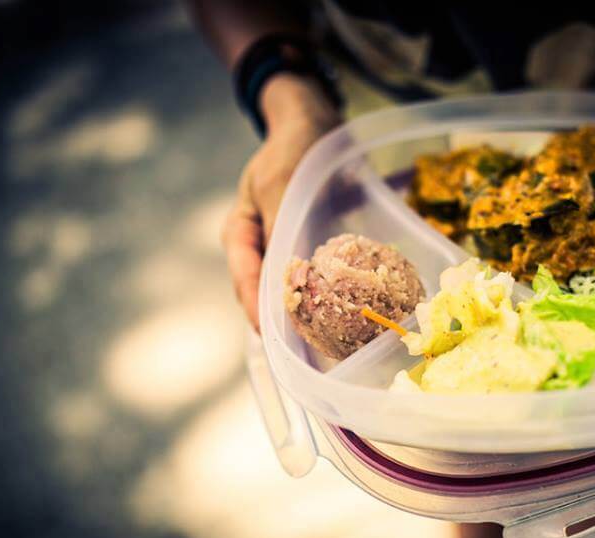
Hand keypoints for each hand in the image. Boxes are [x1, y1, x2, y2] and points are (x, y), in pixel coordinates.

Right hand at [221, 74, 340, 329]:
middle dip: (286, 326)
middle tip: (308, 354)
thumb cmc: (291, 148)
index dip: (258, 311)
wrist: (312, 126)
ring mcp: (284, 254)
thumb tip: (285, 267)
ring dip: (311, 317)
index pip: (245, 281)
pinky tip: (354, 315)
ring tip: (332, 346)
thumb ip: (280, 220)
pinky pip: (319, 282)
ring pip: (292, 294)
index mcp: (240, 234)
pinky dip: (332, 299)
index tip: (274, 336)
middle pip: (266, 297)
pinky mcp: (310, 254)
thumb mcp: (280, 178)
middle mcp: (259, 251)